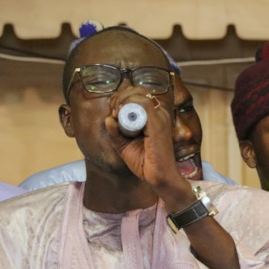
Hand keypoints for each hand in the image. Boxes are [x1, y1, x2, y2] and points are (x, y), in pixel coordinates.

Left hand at [105, 89, 192, 208]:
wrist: (159, 178)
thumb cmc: (145, 163)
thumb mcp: (124, 145)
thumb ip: (115, 133)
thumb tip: (107, 119)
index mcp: (154, 117)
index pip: (137, 95)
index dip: (121, 98)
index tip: (113, 112)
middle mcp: (159, 114)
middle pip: (137, 91)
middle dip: (120, 97)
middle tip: (113, 112)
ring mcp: (160, 117)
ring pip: (139, 94)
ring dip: (122, 101)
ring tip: (116, 114)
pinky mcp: (158, 123)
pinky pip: (142, 104)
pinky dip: (128, 106)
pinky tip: (120, 116)